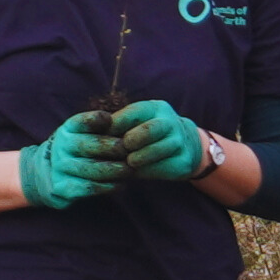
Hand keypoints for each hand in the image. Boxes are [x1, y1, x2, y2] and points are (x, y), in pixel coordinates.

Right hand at [14, 109, 120, 211]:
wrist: (51, 173)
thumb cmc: (81, 149)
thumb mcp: (86, 133)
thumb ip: (103, 129)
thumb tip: (124, 124)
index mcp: (69, 129)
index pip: (81, 121)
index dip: (96, 119)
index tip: (110, 120)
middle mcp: (61, 146)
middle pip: (88, 145)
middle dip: (112, 147)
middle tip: (129, 150)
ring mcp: (60, 167)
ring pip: (90, 169)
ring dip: (114, 170)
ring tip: (130, 170)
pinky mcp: (62, 187)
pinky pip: (88, 187)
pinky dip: (106, 187)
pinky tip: (120, 185)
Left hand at [95, 99, 210, 185]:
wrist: (186, 146)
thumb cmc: (147, 135)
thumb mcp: (135, 124)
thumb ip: (117, 127)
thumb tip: (93, 136)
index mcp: (155, 108)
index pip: (133, 113)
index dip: (116, 126)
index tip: (104, 136)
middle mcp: (171, 121)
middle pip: (148, 131)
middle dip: (130, 142)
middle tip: (121, 151)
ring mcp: (180, 141)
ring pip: (155, 150)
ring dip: (137, 159)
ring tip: (129, 162)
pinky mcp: (184, 160)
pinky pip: (162, 167)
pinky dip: (147, 170)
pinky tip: (140, 171)